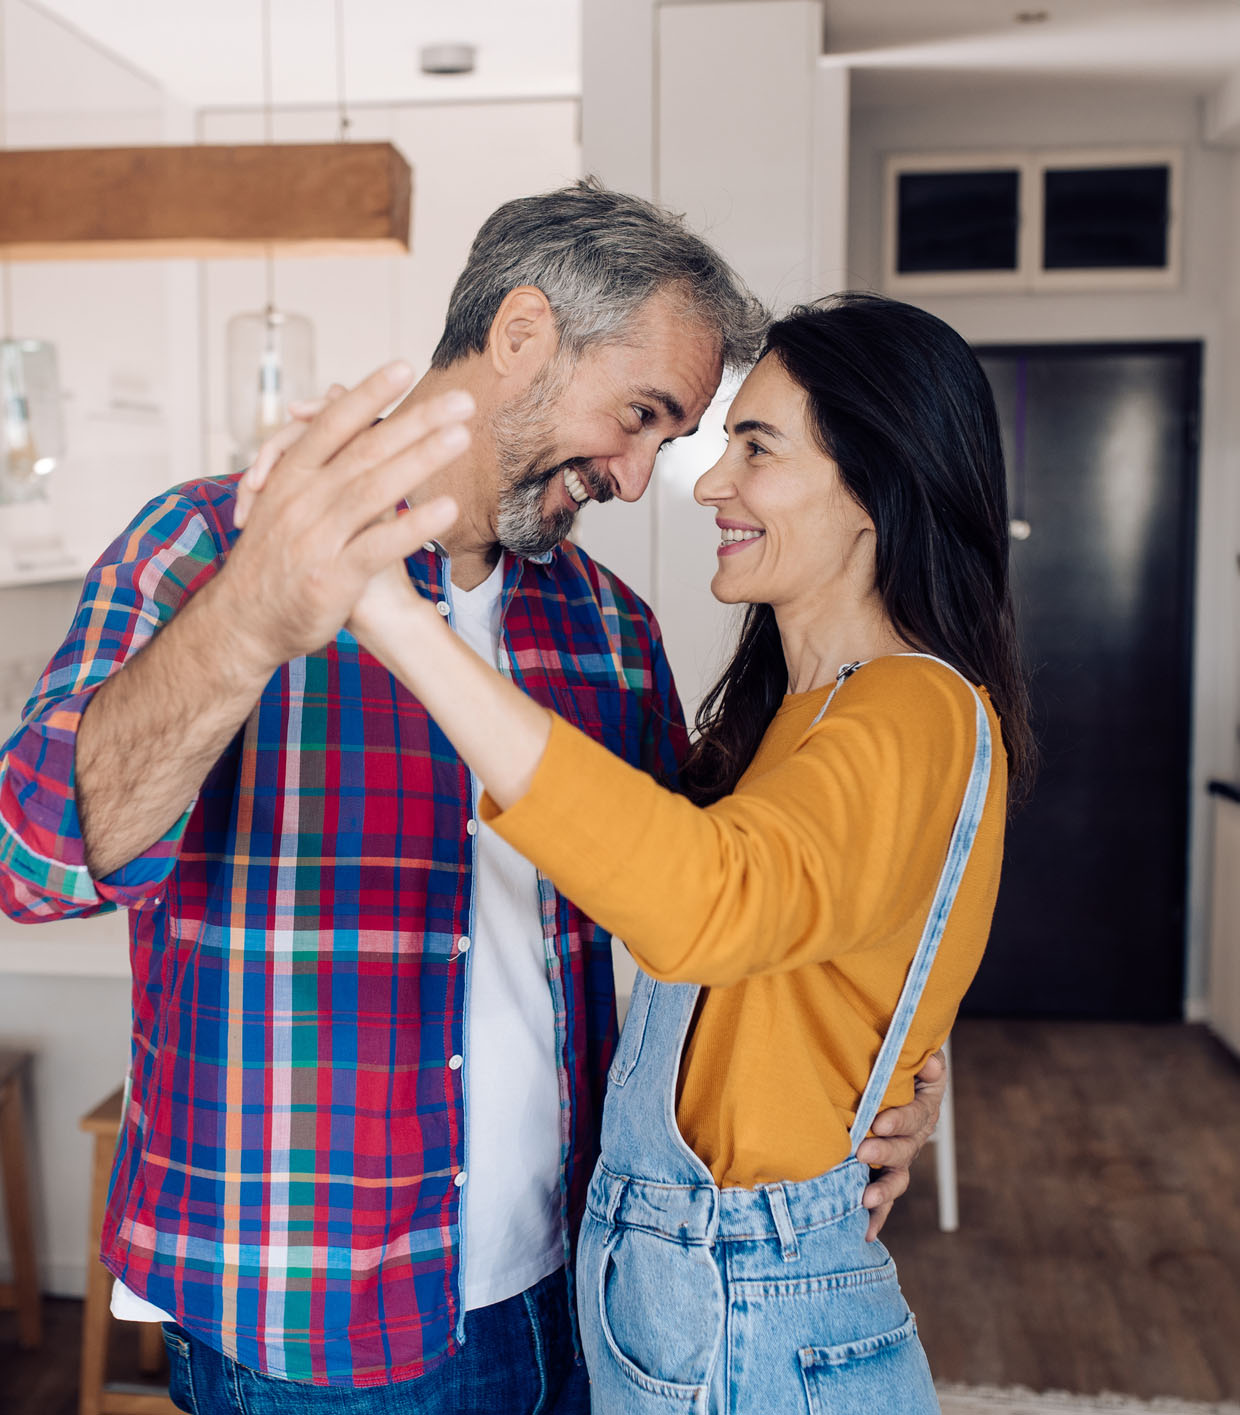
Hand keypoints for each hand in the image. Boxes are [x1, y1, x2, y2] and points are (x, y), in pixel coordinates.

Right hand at [214, 362, 469, 674]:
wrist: (242, 623)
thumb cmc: (277, 556)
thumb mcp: (289, 499)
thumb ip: (324, 454)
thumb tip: (341, 396)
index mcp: (291, 476)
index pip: (332, 424)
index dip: (367, 394)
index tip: (404, 366)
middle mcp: (302, 500)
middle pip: (365, 450)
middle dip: (415, 421)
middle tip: (461, 400)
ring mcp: (316, 537)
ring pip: (374, 489)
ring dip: (421, 460)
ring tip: (461, 439)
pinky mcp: (332, 576)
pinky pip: (377, 545)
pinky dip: (413, 525)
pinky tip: (448, 508)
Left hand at [856, 1048, 946, 1241]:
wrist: (879, 1073)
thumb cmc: (893, 1057)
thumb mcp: (909, 1050)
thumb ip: (920, 1056)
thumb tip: (931, 1063)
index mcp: (924, 1104)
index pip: (917, 1114)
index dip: (901, 1120)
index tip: (879, 1122)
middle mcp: (915, 1135)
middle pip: (906, 1149)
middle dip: (885, 1153)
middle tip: (862, 1151)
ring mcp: (899, 1157)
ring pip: (897, 1178)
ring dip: (883, 1191)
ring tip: (865, 1198)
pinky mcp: (881, 1171)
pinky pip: (883, 1196)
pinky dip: (877, 1215)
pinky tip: (867, 1231)